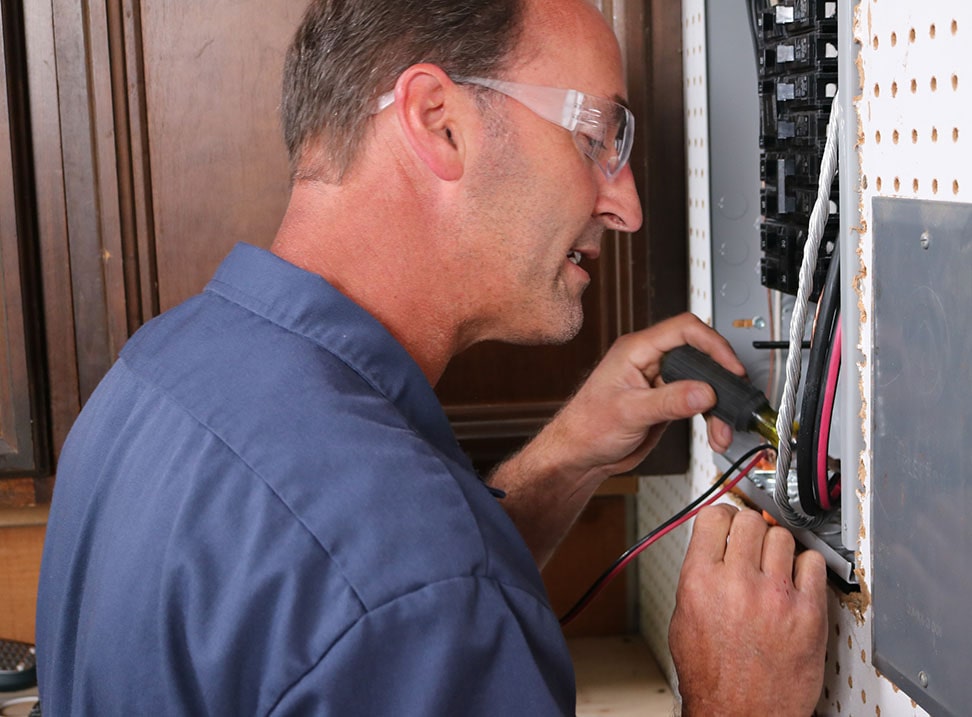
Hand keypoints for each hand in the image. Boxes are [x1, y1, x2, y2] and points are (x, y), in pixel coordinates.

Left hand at [543, 312, 741, 480]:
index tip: (730, 367)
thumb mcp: (629, 412)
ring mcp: (659, 380)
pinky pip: (697, 400)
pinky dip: (710, 416)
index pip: (684, 330)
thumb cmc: (586, 427)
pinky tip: (714, 432)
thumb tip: (704, 391)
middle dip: (720, 379)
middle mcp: (649, 360)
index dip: (712, 344)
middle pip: (698, 354)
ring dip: (717, 404)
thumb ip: (669, 401)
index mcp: (636, 350)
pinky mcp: (666, 400)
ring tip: (722, 429)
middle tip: (733, 400)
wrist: (580, 455)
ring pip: (702, 381)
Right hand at [669, 505, 827, 715]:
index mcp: (700, 580)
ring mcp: (776, 596)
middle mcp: (737, 583)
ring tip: (773, 565)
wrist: (741, 714)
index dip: (723, 516)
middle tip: (751, 543)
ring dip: (777, 546)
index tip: (729, 521)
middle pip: (751, 521)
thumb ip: (698, 575)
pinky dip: (805, 566)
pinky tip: (795, 580)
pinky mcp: (808, 613)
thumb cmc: (713, 676)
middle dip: (750, 529)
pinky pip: (813, 563)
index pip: (715, 517)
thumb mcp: (684, 617)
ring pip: (782, 537)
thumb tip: (712, 547)